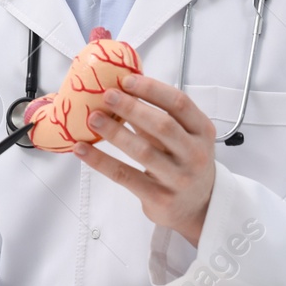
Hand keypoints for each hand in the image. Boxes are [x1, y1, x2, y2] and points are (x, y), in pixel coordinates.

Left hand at [75, 73, 216, 245]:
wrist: (199, 206)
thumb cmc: (184, 161)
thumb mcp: (183, 136)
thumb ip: (158, 115)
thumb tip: (121, 88)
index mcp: (202, 131)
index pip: (180, 103)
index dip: (152, 89)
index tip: (126, 80)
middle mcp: (195, 154)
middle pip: (162, 125)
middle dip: (132, 108)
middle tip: (107, 95)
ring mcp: (178, 178)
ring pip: (143, 151)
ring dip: (114, 132)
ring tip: (93, 118)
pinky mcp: (159, 198)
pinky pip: (125, 175)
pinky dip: (100, 161)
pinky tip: (83, 149)